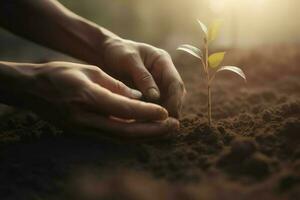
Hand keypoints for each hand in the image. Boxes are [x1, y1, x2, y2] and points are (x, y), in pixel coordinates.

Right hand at [24, 62, 178, 138]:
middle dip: (153, 131)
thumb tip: (137, 98)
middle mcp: (85, 118)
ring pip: (121, 138)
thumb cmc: (59, 74)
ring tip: (167, 131)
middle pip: (125, 131)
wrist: (31, 90)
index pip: (123, 109)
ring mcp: (83, 128)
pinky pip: (113, 137)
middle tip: (174, 126)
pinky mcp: (84, 132)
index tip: (166, 113)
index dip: (147, 113)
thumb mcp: (88, 70)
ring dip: (146, 136)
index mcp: (86, 96)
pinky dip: (132, 136)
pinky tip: (148, 132)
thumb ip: (114, 86)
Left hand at [102, 38, 185, 117]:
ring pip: (167, 102)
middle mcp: (164, 73)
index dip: (175, 100)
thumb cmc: (117, 52)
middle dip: (171, 110)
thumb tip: (156, 97)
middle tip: (163, 125)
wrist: (106, 53)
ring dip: (163, 114)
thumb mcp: (129, 60)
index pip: (175, 82)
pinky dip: (153, 114)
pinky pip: (155, 105)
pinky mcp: (149, 93)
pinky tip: (146, 123)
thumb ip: (143, 77)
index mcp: (162, 61)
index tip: (168, 114)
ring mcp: (158, 83)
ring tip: (154, 127)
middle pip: (175, 95)